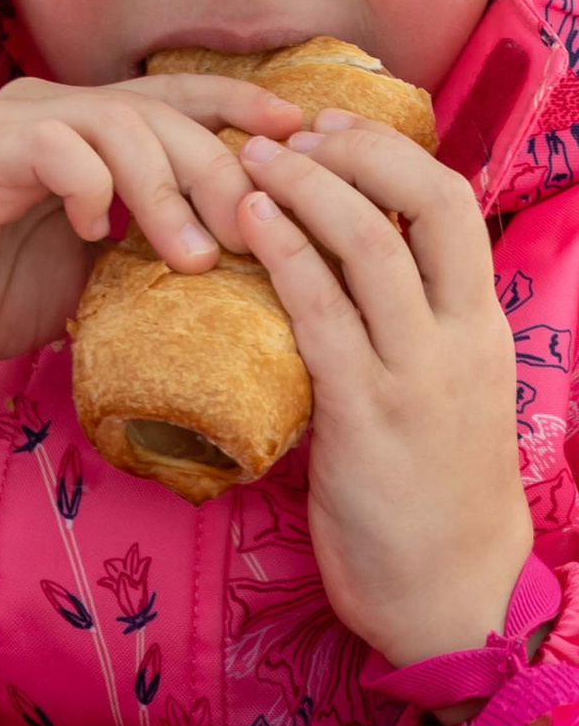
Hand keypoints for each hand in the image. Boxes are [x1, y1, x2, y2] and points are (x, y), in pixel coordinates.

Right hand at [0, 73, 302, 409]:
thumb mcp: (100, 270)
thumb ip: (155, 245)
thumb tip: (258, 263)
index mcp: (90, 127)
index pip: (184, 100)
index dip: (248, 111)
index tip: (308, 144)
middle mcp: (57, 108)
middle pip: (165, 110)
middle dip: (224, 167)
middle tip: (258, 233)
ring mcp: (16, 126)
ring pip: (120, 123)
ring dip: (169, 188)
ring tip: (195, 256)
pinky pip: (55, 148)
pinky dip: (89, 185)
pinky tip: (98, 233)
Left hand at [237, 117, 530, 670]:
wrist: (451, 598)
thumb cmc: (432, 489)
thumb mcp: (445, 389)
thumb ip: (410, 322)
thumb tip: (339, 248)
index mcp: (480, 326)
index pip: (453, 202)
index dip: (389, 150)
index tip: (330, 127)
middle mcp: (459, 340)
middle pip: (427, 203)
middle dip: (355, 150)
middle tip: (288, 134)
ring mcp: (416, 378)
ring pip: (371, 245)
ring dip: (303, 187)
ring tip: (248, 160)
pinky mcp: (366, 419)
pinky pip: (323, 315)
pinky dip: (283, 254)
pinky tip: (246, 223)